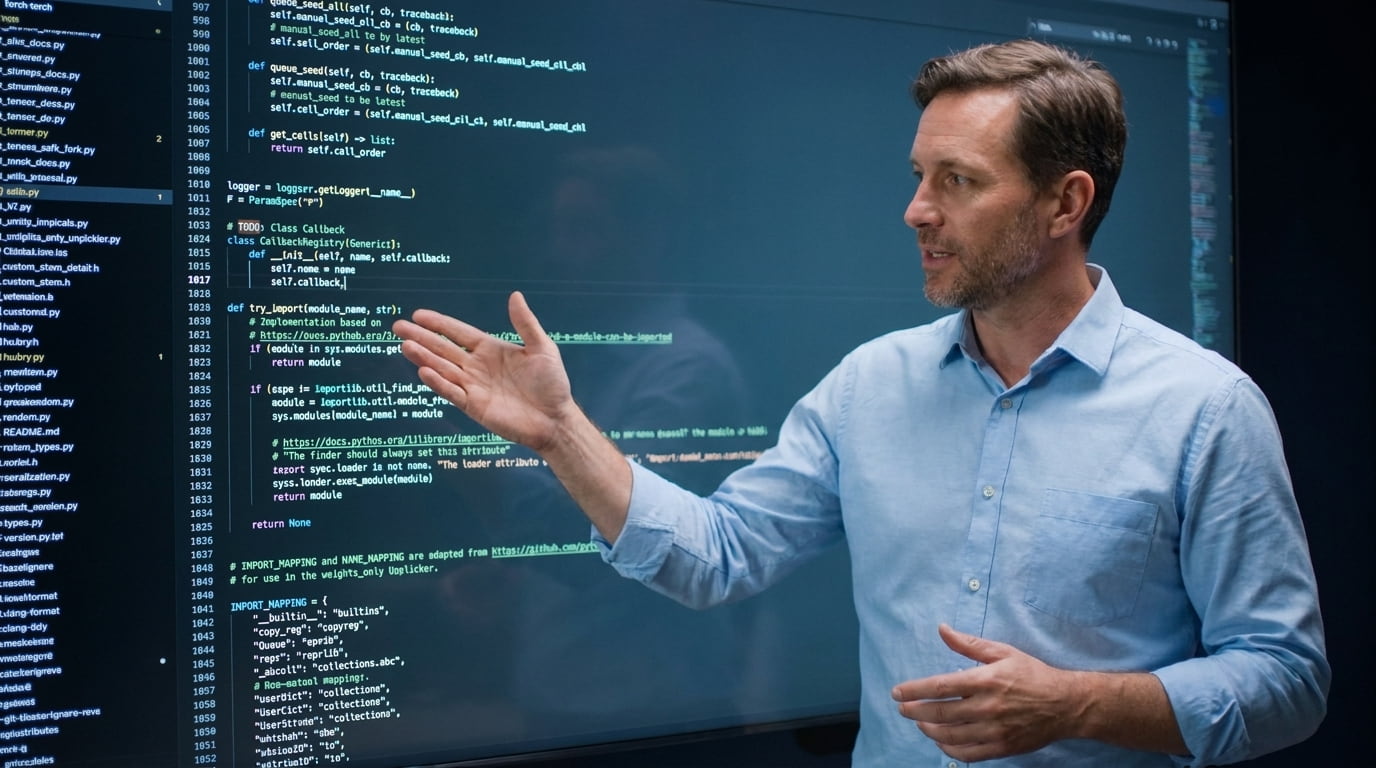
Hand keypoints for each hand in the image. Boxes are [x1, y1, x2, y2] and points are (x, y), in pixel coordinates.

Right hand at [392, 292, 575, 451]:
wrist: (556, 420)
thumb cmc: (552, 384)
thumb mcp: (542, 348)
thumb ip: (525, 323)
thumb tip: (515, 295)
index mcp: (491, 350)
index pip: (459, 333)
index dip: (439, 324)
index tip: (418, 315)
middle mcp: (477, 367)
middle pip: (443, 349)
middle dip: (421, 338)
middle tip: (397, 327)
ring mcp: (474, 387)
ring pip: (443, 369)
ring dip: (424, 358)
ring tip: (405, 345)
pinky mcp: (475, 406)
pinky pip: (453, 393)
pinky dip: (438, 383)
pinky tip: (424, 371)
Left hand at [890, 624, 1082, 761]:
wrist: (1066, 704)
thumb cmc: (1033, 674)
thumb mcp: (1003, 652)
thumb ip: (969, 644)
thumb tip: (942, 629)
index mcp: (986, 681)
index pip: (940, 687)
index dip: (914, 690)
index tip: (897, 692)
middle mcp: (987, 707)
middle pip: (940, 714)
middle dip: (914, 711)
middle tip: (902, 708)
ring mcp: (994, 731)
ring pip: (950, 736)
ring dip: (928, 730)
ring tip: (918, 722)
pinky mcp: (1002, 747)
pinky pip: (967, 754)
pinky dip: (948, 749)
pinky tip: (940, 740)